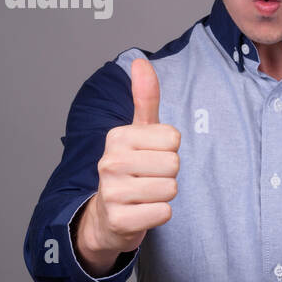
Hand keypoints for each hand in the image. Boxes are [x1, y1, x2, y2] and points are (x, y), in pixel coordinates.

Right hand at [83, 57, 181, 255]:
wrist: (107, 216)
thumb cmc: (131, 168)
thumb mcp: (138, 132)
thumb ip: (144, 98)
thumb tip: (140, 61)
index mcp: (117, 137)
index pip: (173, 138)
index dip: (169, 150)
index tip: (151, 156)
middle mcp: (110, 162)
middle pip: (174, 164)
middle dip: (168, 174)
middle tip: (149, 178)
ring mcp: (112, 192)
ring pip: (171, 189)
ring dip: (164, 195)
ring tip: (145, 194)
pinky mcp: (120, 220)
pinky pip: (164, 213)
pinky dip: (159, 214)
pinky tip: (142, 211)